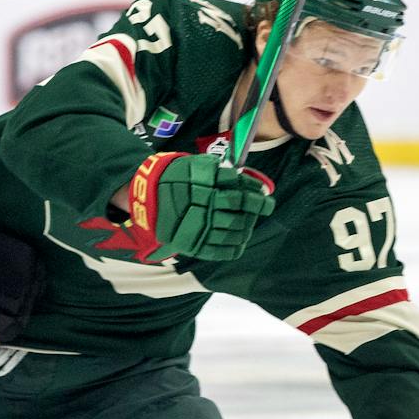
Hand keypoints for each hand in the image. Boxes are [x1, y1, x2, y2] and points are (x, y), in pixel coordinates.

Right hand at [125, 152, 274, 261]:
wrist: (150, 196)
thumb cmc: (182, 178)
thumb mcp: (202, 167)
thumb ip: (230, 176)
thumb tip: (259, 188)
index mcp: (206, 190)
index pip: (241, 199)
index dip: (258, 202)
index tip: (267, 202)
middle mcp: (202, 211)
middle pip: (239, 219)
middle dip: (252, 217)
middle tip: (256, 213)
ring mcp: (197, 230)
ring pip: (232, 236)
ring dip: (244, 231)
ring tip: (245, 226)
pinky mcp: (192, 245)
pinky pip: (220, 251)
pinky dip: (233, 248)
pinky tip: (237, 242)